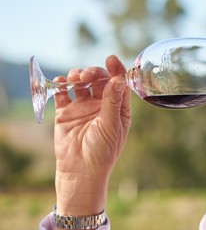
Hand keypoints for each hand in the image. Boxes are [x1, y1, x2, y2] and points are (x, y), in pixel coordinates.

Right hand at [53, 55, 130, 229]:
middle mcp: (102, 104)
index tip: (111, 59)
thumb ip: (112, 101)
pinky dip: (62, 85)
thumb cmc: (102, 151)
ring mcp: (83, 107)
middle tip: (87, 75)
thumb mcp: (110, 125)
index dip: (116, 70)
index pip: (119, 84)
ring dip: (78, 75)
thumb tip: (119, 79)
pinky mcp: (66, 112)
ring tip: (76, 78)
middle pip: (99, 80)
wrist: (80, 171)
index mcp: (118, 108)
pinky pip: (64, 93)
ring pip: (81, 83)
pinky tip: (62, 83)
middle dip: (94, 72)